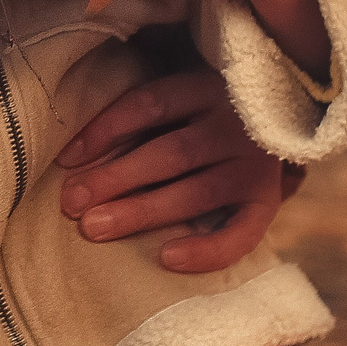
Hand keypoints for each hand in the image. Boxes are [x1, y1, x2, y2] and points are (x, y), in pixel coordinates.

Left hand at [56, 68, 301, 271]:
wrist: (280, 123)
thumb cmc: (207, 114)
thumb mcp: (184, 94)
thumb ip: (146, 111)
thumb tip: (74, 152)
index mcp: (208, 87)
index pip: (150, 104)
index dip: (105, 129)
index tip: (66, 159)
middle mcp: (236, 124)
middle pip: (169, 152)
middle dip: (115, 179)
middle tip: (71, 203)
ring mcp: (256, 165)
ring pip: (196, 191)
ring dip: (141, 212)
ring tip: (94, 227)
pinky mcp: (268, 202)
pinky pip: (241, 233)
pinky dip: (206, 250)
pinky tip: (166, 258)